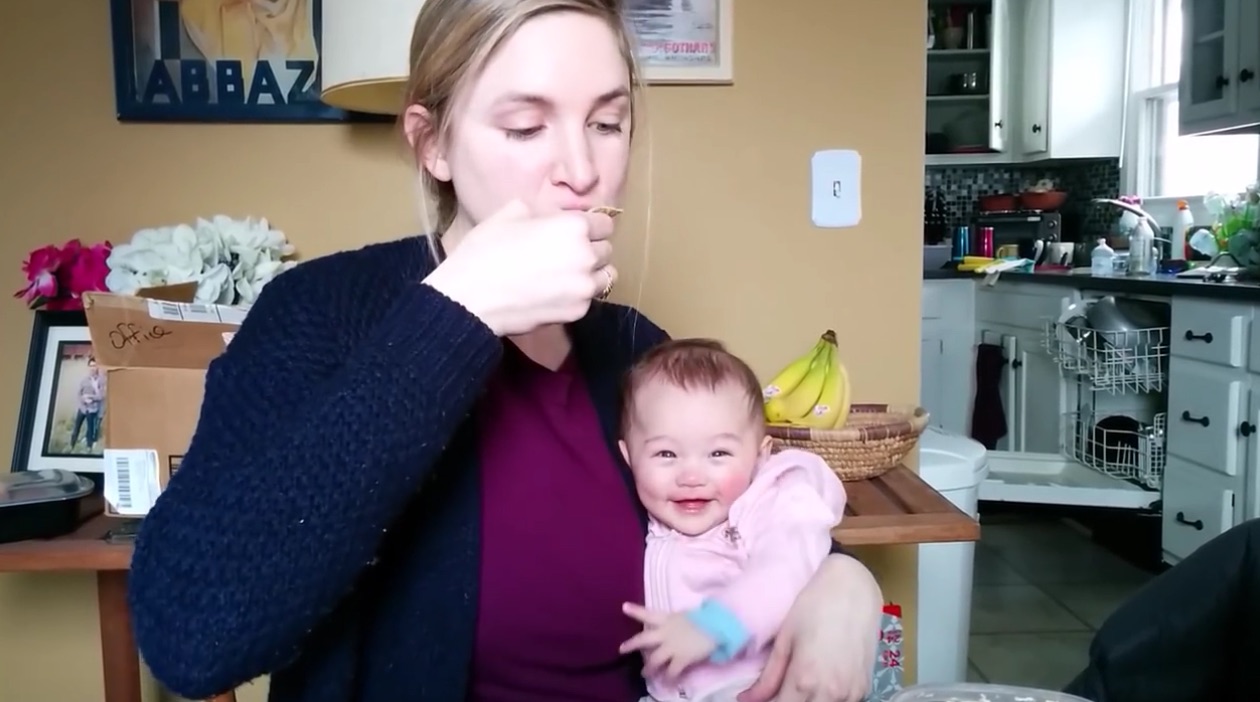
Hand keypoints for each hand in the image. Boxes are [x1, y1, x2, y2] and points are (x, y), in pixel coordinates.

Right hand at [421, 199, 616, 335]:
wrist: (471, 298)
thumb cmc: (486, 250)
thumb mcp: (509, 213)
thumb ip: (539, 210)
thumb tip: (549, 216)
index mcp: (574, 227)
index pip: (604, 224)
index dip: (589, 226)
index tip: (575, 232)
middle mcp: (586, 256)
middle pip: (606, 250)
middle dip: (591, 249)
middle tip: (566, 254)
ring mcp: (584, 287)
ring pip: (605, 276)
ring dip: (591, 273)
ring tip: (567, 274)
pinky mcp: (577, 312)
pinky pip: (589, 299)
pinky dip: (578, 295)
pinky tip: (555, 292)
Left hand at [619, 603, 716, 680]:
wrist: (716, 626)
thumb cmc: (705, 618)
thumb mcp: (686, 616)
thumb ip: (675, 622)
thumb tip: (672, 626)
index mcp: (667, 619)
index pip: (648, 613)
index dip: (635, 611)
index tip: (624, 607)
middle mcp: (665, 633)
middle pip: (644, 640)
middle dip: (631, 645)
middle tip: (621, 649)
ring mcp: (672, 647)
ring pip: (655, 660)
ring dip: (649, 668)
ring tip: (644, 674)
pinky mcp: (681, 658)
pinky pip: (672, 671)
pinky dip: (669, 678)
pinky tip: (667, 682)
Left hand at [738, 555, 882, 701]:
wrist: (853, 587)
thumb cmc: (813, 606)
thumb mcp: (785, 640)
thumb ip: (768, 677)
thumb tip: (747, 700)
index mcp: (805, 679)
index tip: (762, 700)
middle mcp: (831, 693)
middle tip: (779, 692)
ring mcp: (852, 693)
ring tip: (796, 689)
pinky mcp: (865, 687)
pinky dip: (827, 700)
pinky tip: (818, 687)